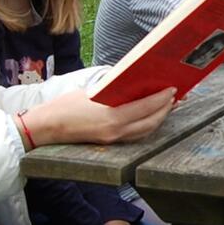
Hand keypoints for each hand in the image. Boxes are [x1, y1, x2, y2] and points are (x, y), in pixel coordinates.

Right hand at [18, 88, 175, 147]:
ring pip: (145, 131)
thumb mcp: (92, 92)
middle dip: (165, 109)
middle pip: (150, 122)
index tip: (173, 89)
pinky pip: (135, 135)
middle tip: (175, 97)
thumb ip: (114, 90)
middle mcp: (116, 132)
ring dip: (158, 118)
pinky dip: (146, 125)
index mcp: (112, 117)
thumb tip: (133, 81)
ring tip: (168, 106)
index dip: (162, 99)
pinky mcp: (109, 143)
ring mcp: (113, 140)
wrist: (47, 127)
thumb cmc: (66, 105)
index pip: (145, 108)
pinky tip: (150, 116)